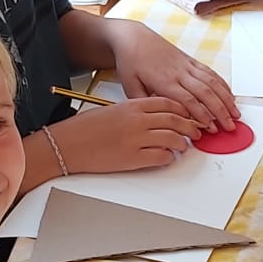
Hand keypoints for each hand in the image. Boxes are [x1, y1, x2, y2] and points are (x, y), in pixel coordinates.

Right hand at [59, 98, 198, 172]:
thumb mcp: (112, 111)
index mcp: (132, 105)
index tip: (188, 115)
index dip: (183, 110)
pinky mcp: (133, 158)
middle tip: (195, 132)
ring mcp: (136, 139)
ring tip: (183, 147)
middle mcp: (137, 120)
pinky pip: (161, 157)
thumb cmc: (85, 128)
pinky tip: (167, 157)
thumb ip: (134, 112)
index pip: (168, 103)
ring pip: (173, 139)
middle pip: (175, 120)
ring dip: (182, 144)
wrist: (67, 145)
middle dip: (190, 127)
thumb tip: (155, 118)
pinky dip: (169, 157)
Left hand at [108, 23, 239, 132]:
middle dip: (220, 110)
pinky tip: (229, 96)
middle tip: (229, 126)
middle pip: (205, 92)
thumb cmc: (131, 62)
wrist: (133, 38)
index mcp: (164, 81)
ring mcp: (186, 65)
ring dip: (226, 99)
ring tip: (235, 114)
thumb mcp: (129, 85)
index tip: (210, 128)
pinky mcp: (190, 60)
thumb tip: (155, 120)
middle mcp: (179, 72)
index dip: (201, 115)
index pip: (187, 100)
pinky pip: (210, 73)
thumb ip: (143, 103)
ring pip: (212, 82)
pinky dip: (222, 85)